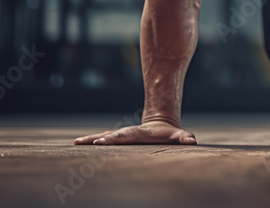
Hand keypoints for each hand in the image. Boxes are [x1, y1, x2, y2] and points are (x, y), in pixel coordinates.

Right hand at [74, 120, 197, 145]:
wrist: (161, 124)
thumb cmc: (170, 134)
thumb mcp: (179, 136)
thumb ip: (185, 138)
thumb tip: (192, 141)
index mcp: (138, 133)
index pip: (125, 136)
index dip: (115, 139)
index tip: (103, 141)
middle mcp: (127, 133)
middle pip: (112, 136)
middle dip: (102, 140)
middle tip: (91, 143)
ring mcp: (121, 135)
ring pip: (104, 136)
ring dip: (91, 139)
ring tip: (76, 142)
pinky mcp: (117, 138)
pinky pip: (102, 139)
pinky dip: (90, 141)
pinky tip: (77, 144)